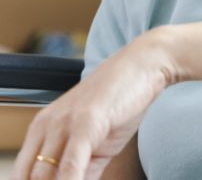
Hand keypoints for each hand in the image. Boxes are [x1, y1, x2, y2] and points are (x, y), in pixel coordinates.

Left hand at [13, 30, 175, 179]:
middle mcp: (46, 125)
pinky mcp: (85, 124)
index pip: (24, 174)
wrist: (146, 65)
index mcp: (42, 127)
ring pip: (45, 176)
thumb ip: (83, 166)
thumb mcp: (98, 138)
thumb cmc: (123, 98)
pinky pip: (69, 167)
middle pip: (30, 178)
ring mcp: (64, 124)